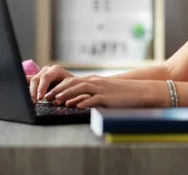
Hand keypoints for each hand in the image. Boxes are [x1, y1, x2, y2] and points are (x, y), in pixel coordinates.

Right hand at [27, 65, 74, 102]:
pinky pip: (28, 82)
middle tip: (34, 102)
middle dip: (34, 91)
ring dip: (30, 92)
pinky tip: (23, 95)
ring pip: (31, 81)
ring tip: (31, 102)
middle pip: (36, 79)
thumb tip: (55, 100)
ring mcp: (41, 74)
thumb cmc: (74, 87)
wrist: (75, 85)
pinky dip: (25, 87)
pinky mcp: (37, 80)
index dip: (42, 87)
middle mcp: (47, 70)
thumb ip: (64, 93)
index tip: (40, 98)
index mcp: (56, 70)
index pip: (46, 77)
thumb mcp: (71, 89)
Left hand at [43, 77, 169, 108]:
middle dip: (59, 90)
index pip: (72, 81)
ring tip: (58, 101)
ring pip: (81, 89)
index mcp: (93, 80)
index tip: (48, 93)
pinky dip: (84, 102)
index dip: (59, 87)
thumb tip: (75, 101)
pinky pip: (94, 99)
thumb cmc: (122, 93)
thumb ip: (91, 94)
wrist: (140, 91)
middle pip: (73, 83)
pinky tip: (76, 106)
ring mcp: (102, 89)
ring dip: (68, 94)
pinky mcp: (108, 97)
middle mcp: (96, 82)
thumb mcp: (104, 91)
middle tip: (47, 97)